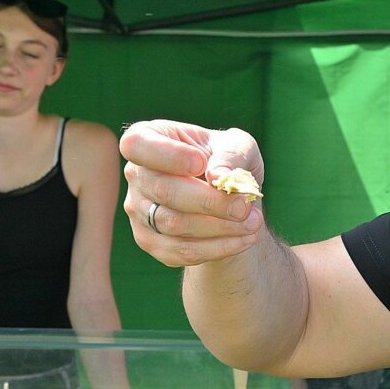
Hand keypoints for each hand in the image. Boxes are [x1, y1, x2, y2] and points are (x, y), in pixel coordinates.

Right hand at [120, 121, 265, 267]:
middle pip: (163, 191)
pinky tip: (244, 239)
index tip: (201, 163)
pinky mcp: (151, 241)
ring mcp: (138, 210)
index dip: (168, 155)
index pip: (137, 144)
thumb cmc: (229, 162)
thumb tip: (217, 176)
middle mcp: (136, 174)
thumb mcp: (240, 146)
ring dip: (219, 227)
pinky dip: (217, 248)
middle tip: (244, 206)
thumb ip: (231, 154)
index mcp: (149, 137)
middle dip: (210, 201)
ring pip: (173, 225)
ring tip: (252, 223)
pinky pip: (180, 251)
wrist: (230, 199)